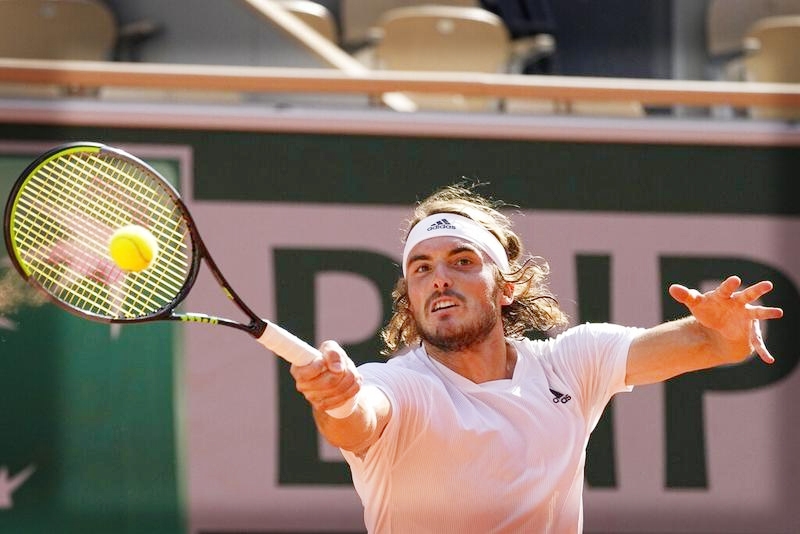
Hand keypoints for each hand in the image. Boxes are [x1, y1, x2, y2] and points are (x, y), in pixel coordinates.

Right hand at [290, 340, 360, 413]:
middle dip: (343, 372)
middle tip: (343, 366)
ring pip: (339, 390)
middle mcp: (302, 385)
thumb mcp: (331, 348)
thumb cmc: (330, 358)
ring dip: (349, 379)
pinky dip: (351, 389)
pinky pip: (344, 398)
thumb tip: (337, 368)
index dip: (317, 367)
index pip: (305, 374)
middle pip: (329, 382)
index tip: (322, 361)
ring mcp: (312, 398)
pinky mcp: (323, 406)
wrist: (336, 375)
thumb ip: (333, 353)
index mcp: (298, 370)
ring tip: (349, 372)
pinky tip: (349, 383)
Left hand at [669, 275, 783, 363]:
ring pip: (758, 314)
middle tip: (768, 284)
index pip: (726, 289)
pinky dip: (762, 351)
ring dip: (768, 313)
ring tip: (779, 312)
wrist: (718, 322)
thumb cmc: (707, 308)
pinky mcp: (750, 331)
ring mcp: (746, 317)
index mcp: (724, 296)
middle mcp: (738, 304)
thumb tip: (672, 288)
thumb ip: (686, 296)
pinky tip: (768, 360)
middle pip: (748, 295)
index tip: (735, 280)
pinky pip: (757, 343)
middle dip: (757, 290)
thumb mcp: (696, 303)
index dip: (730, 285)